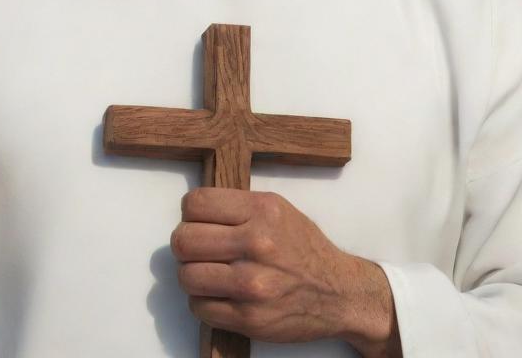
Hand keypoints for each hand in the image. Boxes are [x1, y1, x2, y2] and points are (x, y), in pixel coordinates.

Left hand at [171, 188, 398, 353]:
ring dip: (192, 275)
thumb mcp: (277, 209)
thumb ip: (238, 206)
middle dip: (184, 245)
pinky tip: (219, 294)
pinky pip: (199, 308)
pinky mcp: (249, 318)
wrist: (338, 293)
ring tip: (207, 273)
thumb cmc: (304, 248)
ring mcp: (252, 284)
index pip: (196, 204)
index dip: (190, 213)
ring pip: (186, 276)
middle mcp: (256, 244)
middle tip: (196, 249)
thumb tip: (194, 211)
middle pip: (183, 240)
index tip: (197, 221)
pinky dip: (202, 302)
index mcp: (262, 211)